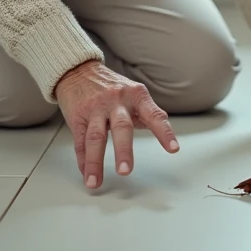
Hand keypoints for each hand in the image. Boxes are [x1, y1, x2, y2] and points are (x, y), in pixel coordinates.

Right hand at [54, 60, 178, 188]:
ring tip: (97, 180)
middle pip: (121, 127)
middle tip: (125, 170)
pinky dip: (83, 160)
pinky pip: (80, 141)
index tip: (173, 148)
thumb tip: (166, 133)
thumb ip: (149, 113)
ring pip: (96, 136)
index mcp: (136, 95)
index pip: (154, 115)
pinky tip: (87, 174)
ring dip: (95, 161)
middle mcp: (116, 100)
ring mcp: (95, 108)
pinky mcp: (78, 116)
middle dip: (123, 150)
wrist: (79, 70)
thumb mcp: (134, 93)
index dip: (164, 132)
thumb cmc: (111, 86)